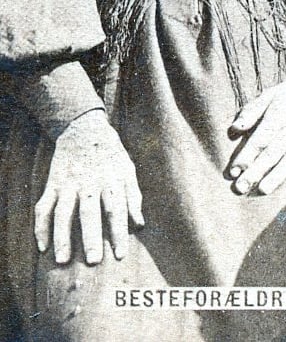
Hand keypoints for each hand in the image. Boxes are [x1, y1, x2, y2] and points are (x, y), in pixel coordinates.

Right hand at [34, 110, 143, 265]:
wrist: (83, 127)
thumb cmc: (111, 154)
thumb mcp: (127, 168)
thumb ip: (134, 196)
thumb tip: (140, 225)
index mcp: (111, 179)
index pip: (116, 210)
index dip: (119, 233)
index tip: (120, 255)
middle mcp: (89, 182)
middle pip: (90, 212)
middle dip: (91, 237)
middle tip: (93, 262)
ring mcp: (68, 183)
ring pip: (63, 212)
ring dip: (62, 236)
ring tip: (63, 260)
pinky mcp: (52, 183)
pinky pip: (43, 207)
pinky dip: (41, 226)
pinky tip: (42, 246)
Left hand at [227, 40, 285, 200]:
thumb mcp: (268, 95)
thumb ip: (250, 112)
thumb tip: (233, 131)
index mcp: (279, 113)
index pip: (260, 137)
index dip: (246, 154)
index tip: (233, 171)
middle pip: (272, 152)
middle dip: (255, 171)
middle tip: (240, 188)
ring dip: (277, 176)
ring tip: (263, 190)